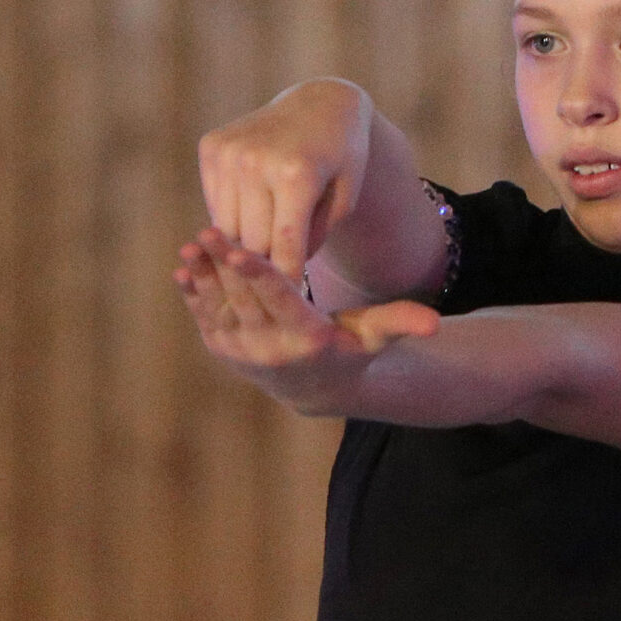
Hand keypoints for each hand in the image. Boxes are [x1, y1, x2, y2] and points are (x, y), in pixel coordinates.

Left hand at [174, 228, 438, 414]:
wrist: (315, 388)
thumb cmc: (352, 348)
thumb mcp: (377, 336)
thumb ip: (401, 322)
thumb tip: (436, 324)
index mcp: (308, 341)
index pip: (281, 303)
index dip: (259, 276)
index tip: (241, 250)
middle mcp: (271, 351)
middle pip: (245, 300)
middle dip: (225, 267)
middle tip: (208, 231)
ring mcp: (243, 353)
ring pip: (221, 306)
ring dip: (204, 277)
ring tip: (192, 245)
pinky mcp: (224, 350)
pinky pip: (206, 317)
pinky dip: (194, 294)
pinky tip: (185, 268)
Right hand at [197, 79, 370, 278]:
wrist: (320, 104)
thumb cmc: (342, 159)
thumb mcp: (346, 198)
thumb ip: (315, 236)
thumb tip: (279, 271)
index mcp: (297, 173)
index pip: (285, 244)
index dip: (287, 279)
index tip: (289, 306)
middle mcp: (256, 160)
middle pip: (251, 240)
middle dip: (266, 265)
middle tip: (274, 287)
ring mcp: (229, 151)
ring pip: (227, 227)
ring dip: (244, 245)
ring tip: (264, 253)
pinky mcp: (211, 147)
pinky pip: (215, 204)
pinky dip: (231, 219)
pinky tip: (252, 216)